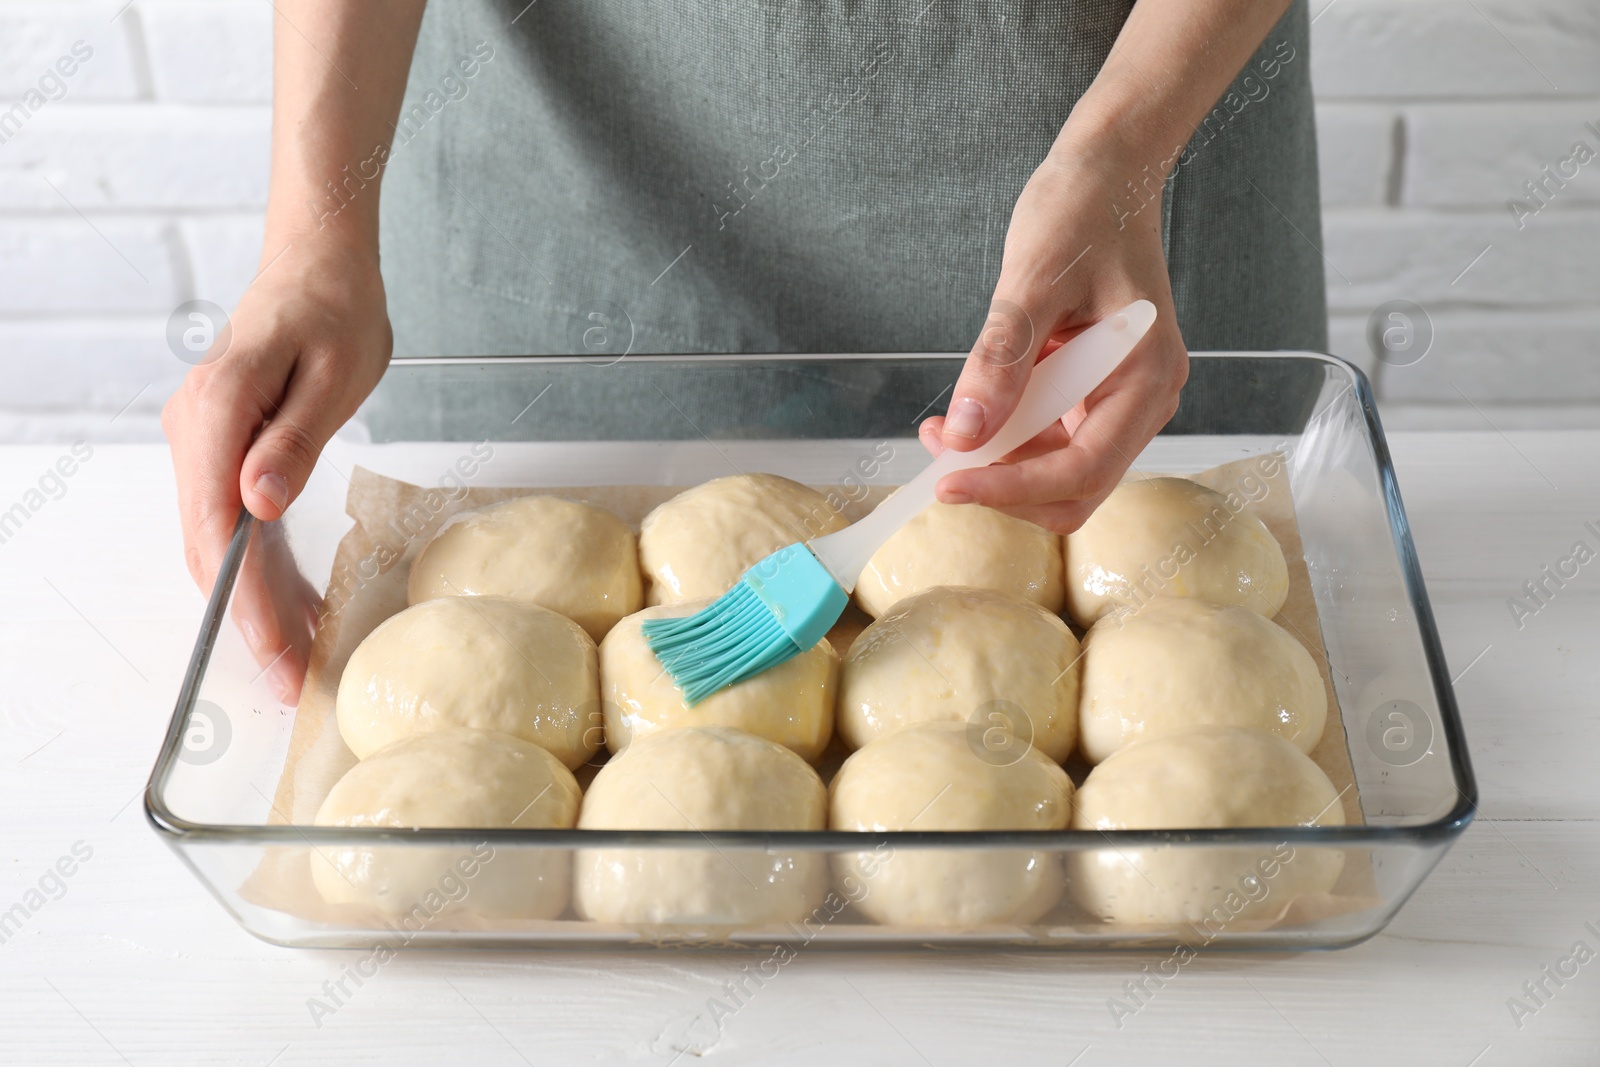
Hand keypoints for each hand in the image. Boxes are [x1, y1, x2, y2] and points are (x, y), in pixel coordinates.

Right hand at [161, 240, 391, 701]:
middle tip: (291, 680)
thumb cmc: (336, 307)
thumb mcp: (334, 375)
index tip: (278, 653)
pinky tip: (292, 605)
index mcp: (217, 411)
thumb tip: (258, 505)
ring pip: (217, 541)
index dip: (245, 602)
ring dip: (252, 601)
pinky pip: (233, 521)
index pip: (220, 529)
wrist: (318, 260)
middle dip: (247, 620)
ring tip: (295, 658)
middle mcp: (194, 430)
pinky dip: (260, 567)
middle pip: (210, 547)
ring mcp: (201, 440)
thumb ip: (292, 442)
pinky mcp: (221, 447)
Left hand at [920, 146, 1188, 533]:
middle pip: (1076, 489)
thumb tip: (966, 433)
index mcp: (1145, 377)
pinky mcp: (1094, 390)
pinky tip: (969, 415)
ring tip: (943, 431)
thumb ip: (1000, 361)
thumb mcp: (1031, 283)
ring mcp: (1120, 398)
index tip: (949, 485)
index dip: (1012, 489)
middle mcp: (1143, 399)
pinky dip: (1007, 439)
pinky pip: (1050, 438)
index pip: (1081, 471)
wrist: (1106, 174)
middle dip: (1005, 485)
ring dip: (999, 465)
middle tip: (940, 464)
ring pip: (1059, 470)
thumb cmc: (1082, 212)